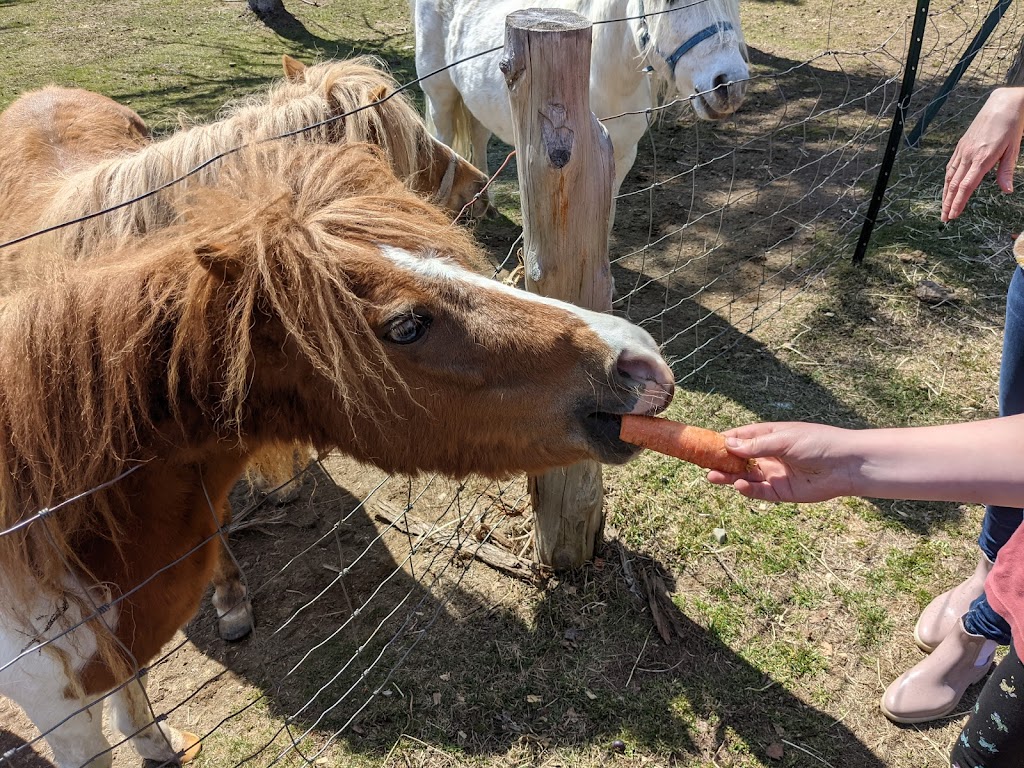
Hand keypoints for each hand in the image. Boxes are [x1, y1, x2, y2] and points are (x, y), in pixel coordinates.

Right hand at [706, 422, 857, 502]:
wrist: (847, 465)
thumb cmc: (818, 443)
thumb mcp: (783, 439)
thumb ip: (755, 445)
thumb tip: (727, 443)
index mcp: (769, 437)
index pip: (739, 438)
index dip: (722, 441)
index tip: (703, 444)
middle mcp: (769, 455)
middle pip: (738, 459)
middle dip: (720, 461)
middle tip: (702, 464)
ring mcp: (774, 474)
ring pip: (745, 476)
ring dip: (728, 477)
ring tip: (712, 476)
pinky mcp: (781, 492)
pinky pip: (759, 492)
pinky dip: (748, 489)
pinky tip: (739, 485)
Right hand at [942, 87, 1023, 221]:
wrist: (1003, 103)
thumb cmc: (1012, 125)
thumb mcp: (1013, 149)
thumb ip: (1006, 171)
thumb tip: (1007, 191)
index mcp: (982, 158)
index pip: (966, 186)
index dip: (958, 202)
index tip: (953, 215)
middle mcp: (969, 155)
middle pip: (954, 185)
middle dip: (948, 203)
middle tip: (944, 218)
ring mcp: (963, 150)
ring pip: (950, 176)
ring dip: (946, 194)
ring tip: (944, 207)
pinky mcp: (962, 145)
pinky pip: (952, 165)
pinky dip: (948, 179)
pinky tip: (947, 186)